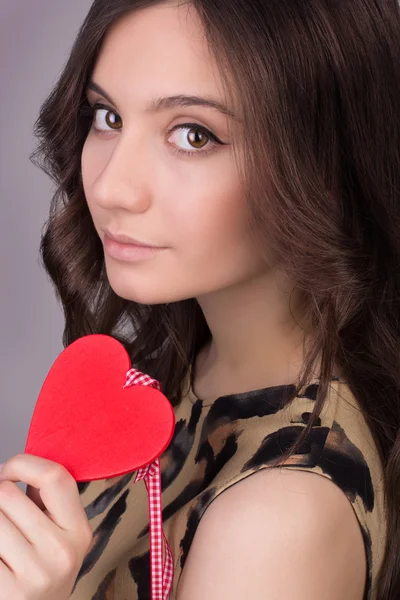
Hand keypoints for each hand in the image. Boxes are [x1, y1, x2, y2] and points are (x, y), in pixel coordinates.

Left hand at [0, 453, 92, 599]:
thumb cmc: (39, 571)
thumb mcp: (55, 534)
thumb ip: (45, 500)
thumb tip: (18, 464)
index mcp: (79, 530)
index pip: (55, 476)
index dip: (23, 464)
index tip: (7, 471)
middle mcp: (62, 552)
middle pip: (9, 494)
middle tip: (0, 511)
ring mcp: (35, 575)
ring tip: (2, 536)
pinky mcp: (9, 592)